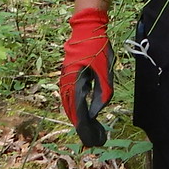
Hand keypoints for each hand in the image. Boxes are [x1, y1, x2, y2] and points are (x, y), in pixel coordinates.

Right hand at [60, 8, 112, 143]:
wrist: (86, 29)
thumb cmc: (96, 48)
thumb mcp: (104, 71)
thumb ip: (102, 92)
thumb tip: (96, 112)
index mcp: (75, 83)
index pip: (78, 112)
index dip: (85, 127)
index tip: (91, 138)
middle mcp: (66, 83)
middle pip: (71, 110)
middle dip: (80, 125)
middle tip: (90, 138)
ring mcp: (65, 79)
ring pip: (68, 104)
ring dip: (75, 117)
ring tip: (85, 129)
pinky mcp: (67, 76)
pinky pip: (68, 96)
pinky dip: (73, 107)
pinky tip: (78, 112)